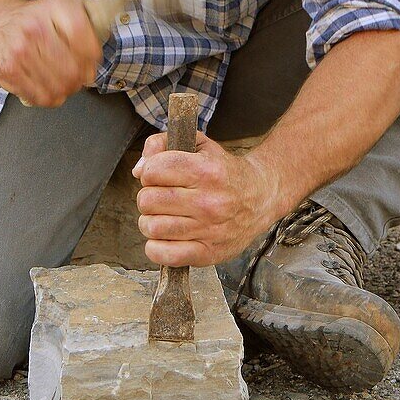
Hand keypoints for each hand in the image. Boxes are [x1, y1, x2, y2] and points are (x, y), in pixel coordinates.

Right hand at [0, 0, 101, 107]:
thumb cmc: (38, 18)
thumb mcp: (67, 6)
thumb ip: (92, 19)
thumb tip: (106, 34)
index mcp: (56, 7)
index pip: (83, 38)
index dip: (93, 56)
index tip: (92, 60)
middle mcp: (35, 26)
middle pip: (73, 68)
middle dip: (81, 78)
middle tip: (79, 77)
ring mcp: (19, 49)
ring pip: (59, 86)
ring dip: (67, 89)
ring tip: (65, 83)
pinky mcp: (8, 69)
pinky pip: (40, 96)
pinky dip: (50, 98)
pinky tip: (50, 88)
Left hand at [131, 130, 279, 266]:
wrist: (261, 197)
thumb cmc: (224, 171)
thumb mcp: (198, 144)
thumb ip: (162, 144)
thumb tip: (139, 170)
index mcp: (206, 171)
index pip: (154, 170)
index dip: (149, 171)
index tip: (159, 175)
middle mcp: (208, 201)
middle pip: (148, 200)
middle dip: (148, 196)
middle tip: (161, 197)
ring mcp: (209, 230)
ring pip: (152, 227)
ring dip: (150, 221)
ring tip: (163, 216)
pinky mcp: (208, 253)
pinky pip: (165, 254)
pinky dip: (155, 248)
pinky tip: (164, 237)